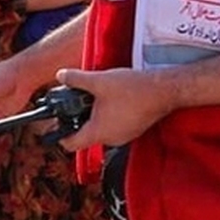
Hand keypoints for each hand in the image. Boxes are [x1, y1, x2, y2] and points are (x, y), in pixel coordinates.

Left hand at [55, 67, 175, 150]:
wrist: (164, 90)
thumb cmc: (133, 89)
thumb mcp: (98, 81)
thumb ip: (76, 79)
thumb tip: (61, 75)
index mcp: (98, 132)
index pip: (69, 143)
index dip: (58, 134)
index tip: (55, 122)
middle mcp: (110, 139)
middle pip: (84, 135)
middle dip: (78, 118)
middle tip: (76, 100)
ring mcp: (123, 136)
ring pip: (100, 129)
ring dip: (94, 115)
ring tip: (95, 96)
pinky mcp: (133, 130)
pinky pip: (113, 126)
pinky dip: (108, 115)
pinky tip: (112, 99)